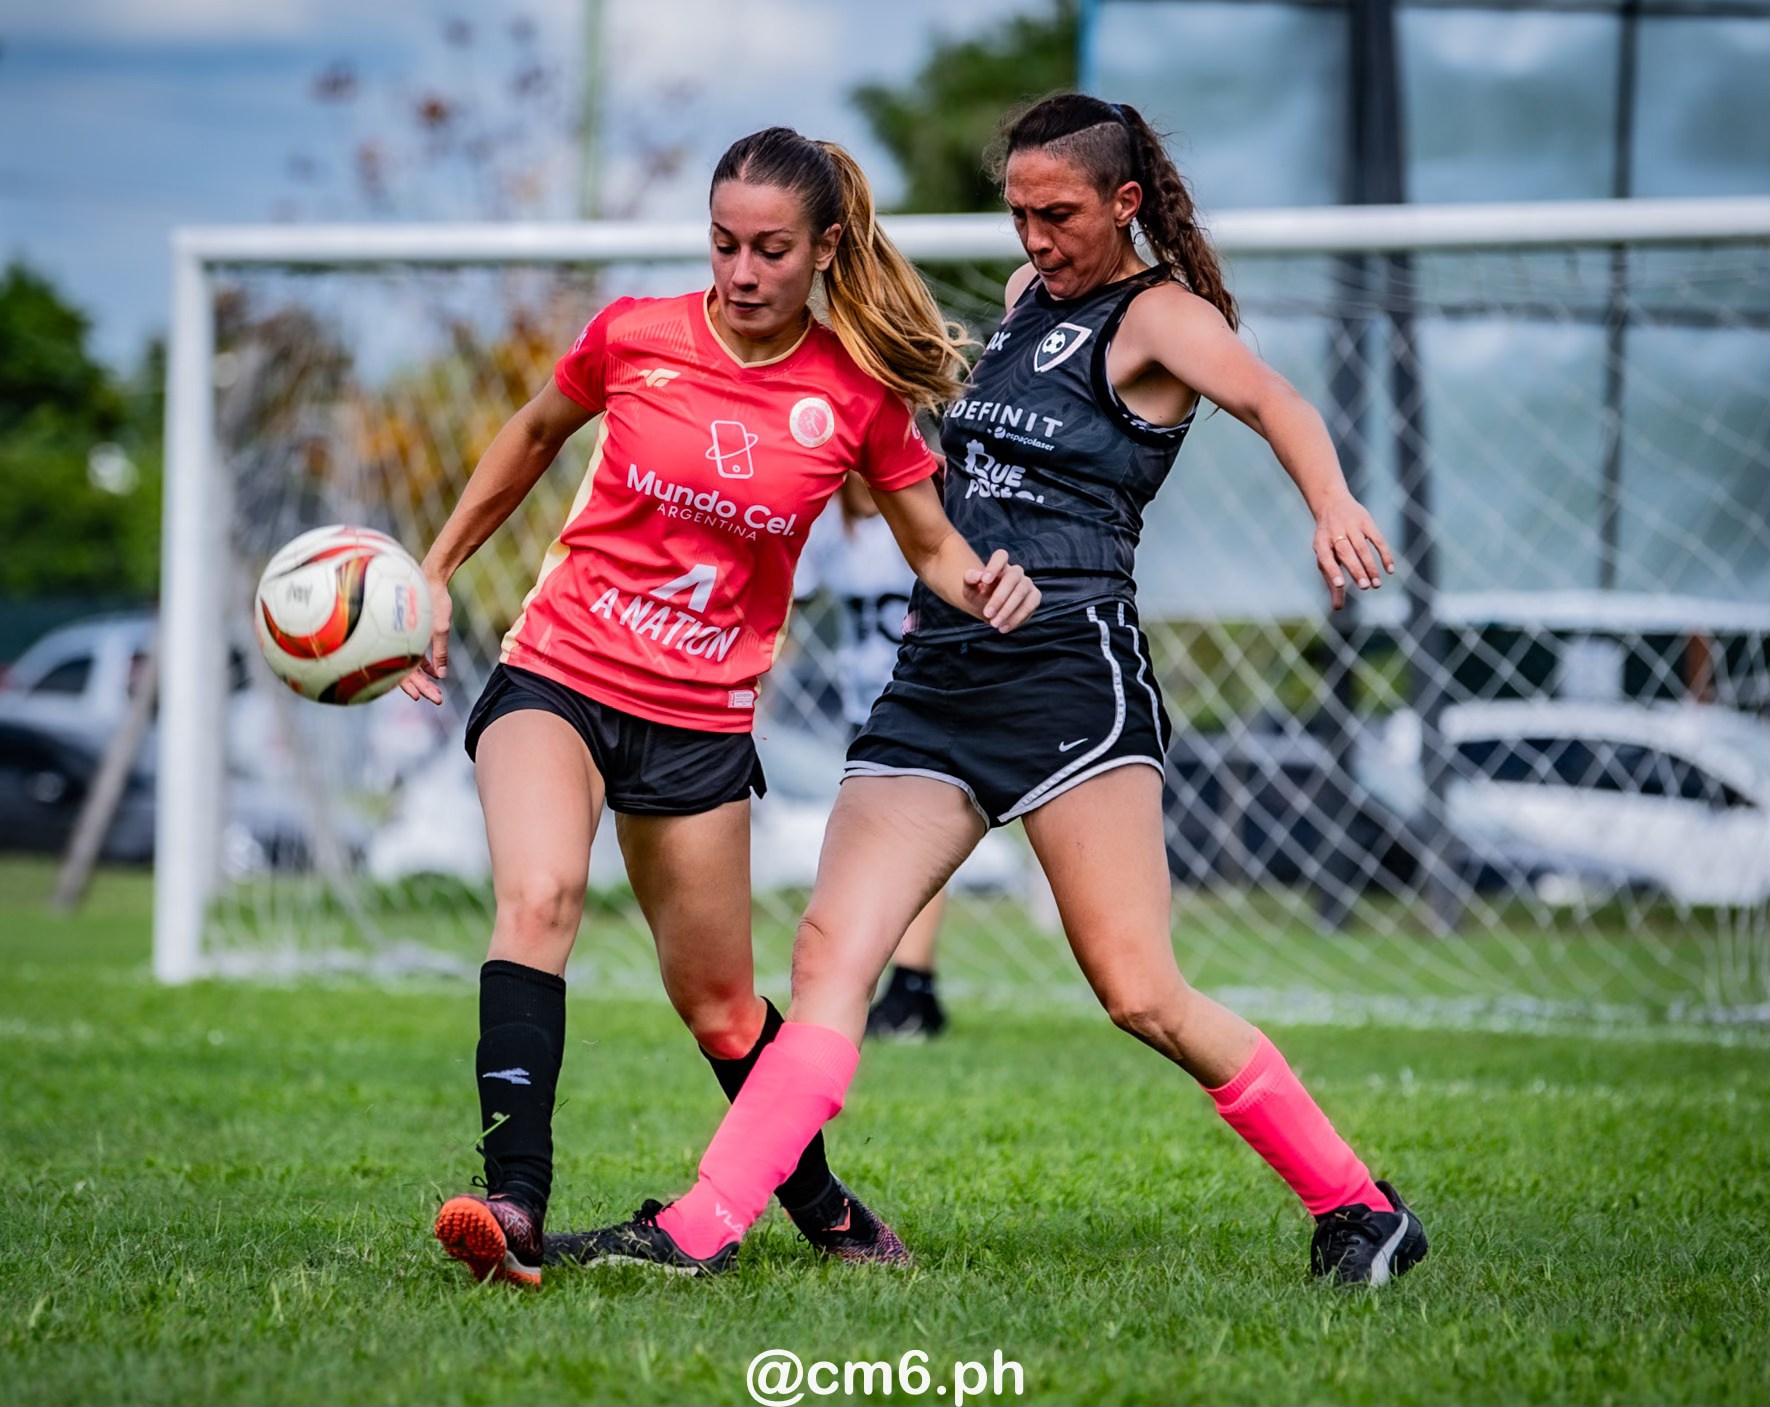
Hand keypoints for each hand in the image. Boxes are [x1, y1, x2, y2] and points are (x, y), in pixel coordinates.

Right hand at [399, 570, 453, 704]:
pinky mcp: (410, 634)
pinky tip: (434, 673)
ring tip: (436, 691)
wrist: (430, 576)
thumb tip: (441, 675)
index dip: (409, 686)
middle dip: (421, 687)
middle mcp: (396, 640)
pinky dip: (422, 664)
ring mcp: (403, 638)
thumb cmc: (433, 599)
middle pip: (404, 672)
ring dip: (423, 678)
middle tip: (436, 699)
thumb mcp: (440, 627)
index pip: (399, 671)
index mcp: (399, 640)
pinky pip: (412, 655)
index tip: (419, 698)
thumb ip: (440, 651)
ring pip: (408, 665)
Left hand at [963, 549, 1039, 632]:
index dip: (994, 566)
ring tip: (994, 624)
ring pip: (1022, 592)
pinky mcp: (1034, 597)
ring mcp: (1027, 583)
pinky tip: (1004, 628)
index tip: (985, 580)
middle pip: (1012, 577)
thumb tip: (976, 576)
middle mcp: (1016, 572)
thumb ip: (970, 579)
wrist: (989, 610)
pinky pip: (1029, 605)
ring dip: (1007, 610)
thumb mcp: (969, 588)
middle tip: (987, 614)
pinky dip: (1017, 618)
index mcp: (1000, 565)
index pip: (1001, 556)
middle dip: (999, 597)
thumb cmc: (979, 595)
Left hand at [1313, 497, 1395, 610]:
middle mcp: (1335, 533)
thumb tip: (1337, 608)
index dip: (1332, 571)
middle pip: (1346, 553)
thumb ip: (1331, 582)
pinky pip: (1377, 539)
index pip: (1325, 558)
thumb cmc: (1328, 540)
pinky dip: (1384, 554)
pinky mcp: (1366, 521)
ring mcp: (1351, 526)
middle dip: (1356, 570)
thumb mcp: (1325, 557)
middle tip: (1364, 587)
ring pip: (1362, 548)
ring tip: (1376, 584)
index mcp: (1321, 543)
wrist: (1332, 503)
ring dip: (1370, 566)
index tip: (1340, 585)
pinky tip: (1389, 569)